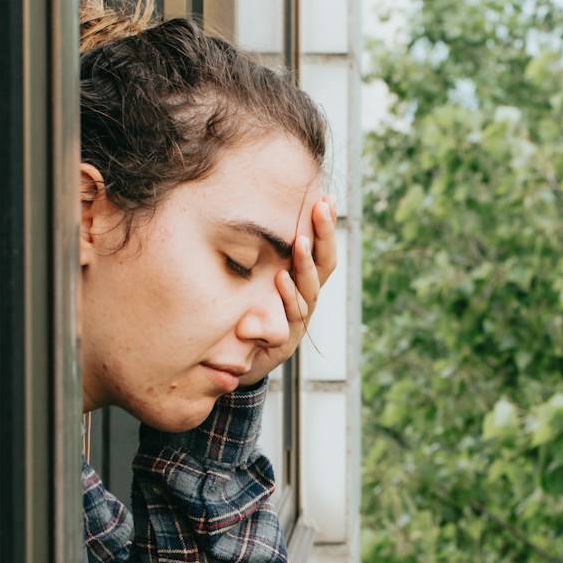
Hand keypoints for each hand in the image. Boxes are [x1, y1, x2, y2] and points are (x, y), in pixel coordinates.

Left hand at [240, 195, 337, 386]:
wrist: (235, 362)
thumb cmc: (246, 317)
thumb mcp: (251, 283)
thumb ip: (254, 259)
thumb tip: (243, 213)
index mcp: (303, 281)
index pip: (320, 250)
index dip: (325, 226)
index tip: (326, 199)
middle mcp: (307, 298)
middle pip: (324, 263)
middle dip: (324, 234)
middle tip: (322, 207)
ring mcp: (299, 319)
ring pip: (310, 288)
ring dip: (305, 263)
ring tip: (301, 240)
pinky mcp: (287, 339)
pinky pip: (292, 314)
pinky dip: (288, 295)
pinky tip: (281, 278)